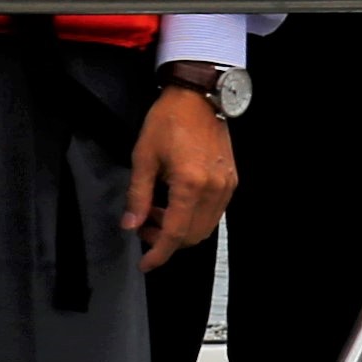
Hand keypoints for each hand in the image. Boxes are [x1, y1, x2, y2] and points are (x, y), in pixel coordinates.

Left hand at [123, 84, 236, 271]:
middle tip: (142, 227)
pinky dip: (192, 217)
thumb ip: (137, 196)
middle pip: (192, 236)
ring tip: (155, 212)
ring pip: (204, 227)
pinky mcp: (231, 181)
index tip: (145, 264)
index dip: (158, 253)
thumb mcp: (143, 157)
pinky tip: (173, 202)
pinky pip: (213, 213)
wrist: (197, 98)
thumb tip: (130, 225)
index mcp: (190, 185)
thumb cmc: (167, 122)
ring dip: (179, 229)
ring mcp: (227, 186)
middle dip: (166, 241)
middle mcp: (214, 189)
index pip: (174, 233)